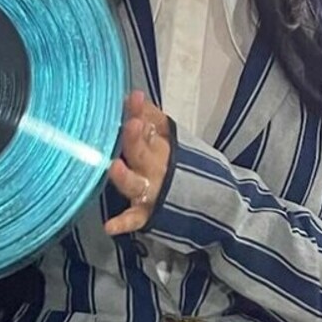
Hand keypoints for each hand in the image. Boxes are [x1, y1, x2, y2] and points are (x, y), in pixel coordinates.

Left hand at [103, 91, 171, 236]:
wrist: (212, 200)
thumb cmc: (180, 164)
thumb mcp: (171, 138)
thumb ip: (153, 118)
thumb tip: (133, 95)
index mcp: (159, 146)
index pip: (148, 127)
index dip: (139, 113)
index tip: (134, 98)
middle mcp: (154, 167)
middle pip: (141, 152)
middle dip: (135, 139)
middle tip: (131, 124)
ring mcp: (151, 191)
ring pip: (135, 183)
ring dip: (125, 177)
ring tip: (115, 168)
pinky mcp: (146, 213)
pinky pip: (134, 219)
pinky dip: (123, 223)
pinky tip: (109, 226)